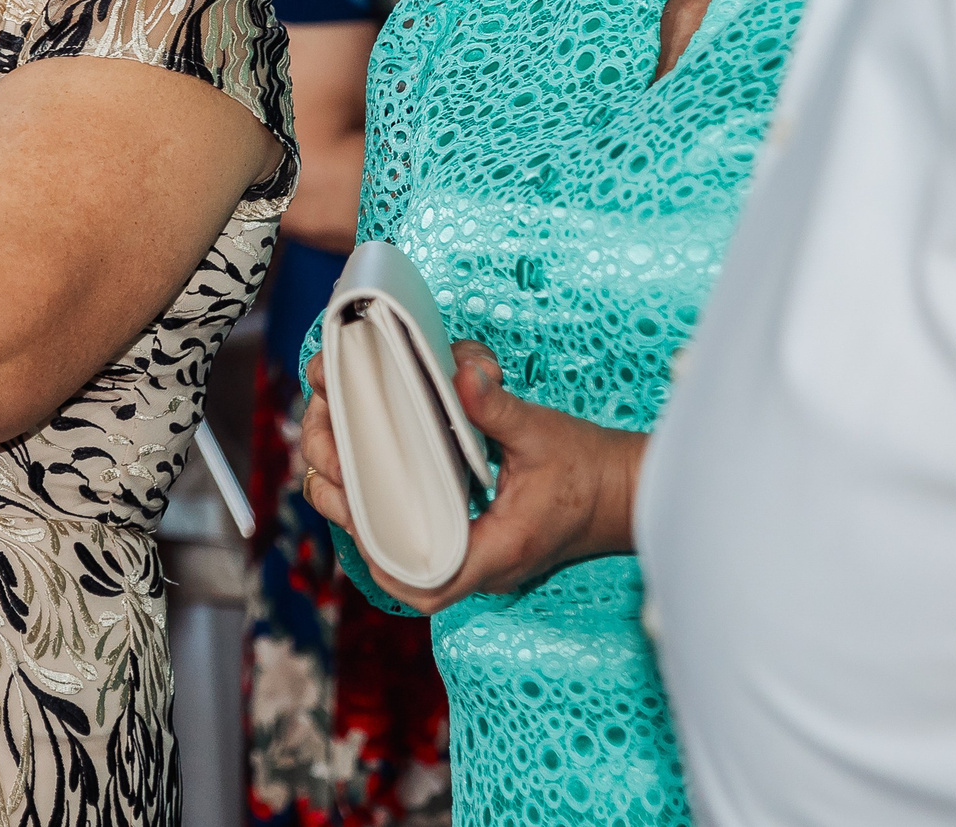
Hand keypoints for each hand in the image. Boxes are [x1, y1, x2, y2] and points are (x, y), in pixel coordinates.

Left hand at [298, 341, 643, 613]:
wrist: (627, 489)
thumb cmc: (590, 470)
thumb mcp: (544, 433)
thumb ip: (498, 408)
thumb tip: (461, 372)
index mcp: (497, 552)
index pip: (425, 583)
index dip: (378, 554)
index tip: (349, 505)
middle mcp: (482, 564)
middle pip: (402, 569)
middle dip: (356, 521)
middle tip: (328, 468)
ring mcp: (479, 556)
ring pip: (409, 555)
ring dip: (368, 517)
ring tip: (337, 464)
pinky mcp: (478, 540)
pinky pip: (425, 538)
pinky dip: (394, 511)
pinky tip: (372, 474)